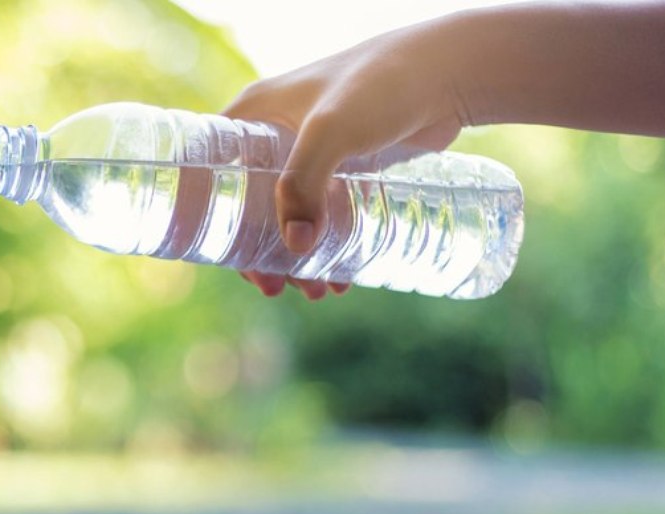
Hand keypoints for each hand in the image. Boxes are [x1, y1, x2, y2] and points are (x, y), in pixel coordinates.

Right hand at [224, 16, 466, 298]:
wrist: (449, 73)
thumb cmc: (383, 84)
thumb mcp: (331, 130)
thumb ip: (305, 184)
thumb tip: (295, 247)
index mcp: (255, 115)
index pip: (216, 173)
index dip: (215, 219)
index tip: (234, 261)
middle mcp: (278, 131)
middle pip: (253, 204)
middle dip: (263, 252)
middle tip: (278, 288)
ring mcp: (314, 150)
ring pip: (292, 215)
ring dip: (299, 257)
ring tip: (320, 291)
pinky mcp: (349, 165)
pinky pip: (327, 214)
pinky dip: (330, 246)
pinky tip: (343, 274)